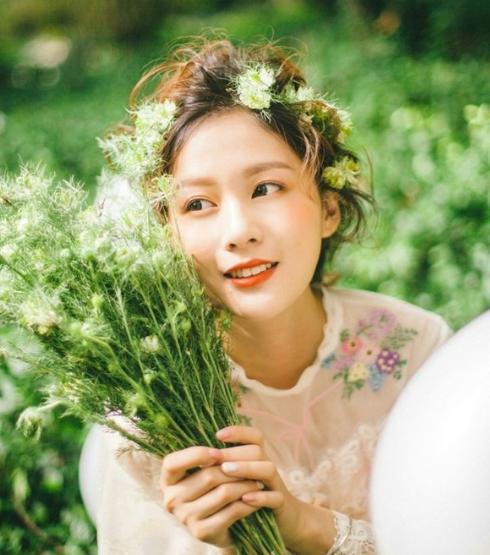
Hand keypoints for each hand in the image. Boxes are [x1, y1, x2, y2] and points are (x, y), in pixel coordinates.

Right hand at [160, 445, 263, 547]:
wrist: (221, 524)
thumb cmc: (214, 487)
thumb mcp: (208, 468)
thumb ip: (211, 451)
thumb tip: (223, 434)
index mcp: (168, 479)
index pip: (172, 462)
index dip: (196, 455)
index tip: (217, 452)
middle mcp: (171, 499)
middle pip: (208, 476)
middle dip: (235, 468)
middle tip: (254, 464)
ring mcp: (185, 518)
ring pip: (224, 492)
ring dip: (246, 484)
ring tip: (257, 480)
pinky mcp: (202, 532)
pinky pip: (232, 511)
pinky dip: (248, 502)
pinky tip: (256, 497)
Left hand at [215, 425, 327, 553]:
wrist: (285, 522)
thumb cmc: (253, 497)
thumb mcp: (241, 480)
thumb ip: (225, 467)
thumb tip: (199, 457)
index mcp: (259, 459)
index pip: (254, 436)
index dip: (239, 432)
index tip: (218, 434)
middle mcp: (268, 467)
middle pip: (257, 450)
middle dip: (234, 452)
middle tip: (214, 456)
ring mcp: (276, 485)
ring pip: (268, 468)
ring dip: (246, 467)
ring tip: (226, 470)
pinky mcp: (281, 505)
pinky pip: (275, 497)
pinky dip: (261, 497)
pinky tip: (245, 498)